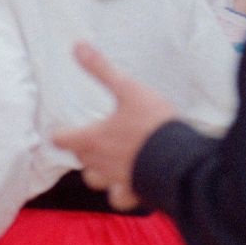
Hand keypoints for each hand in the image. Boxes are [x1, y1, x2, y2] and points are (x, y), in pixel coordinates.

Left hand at [51, 41, 177, 211]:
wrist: (184, 161)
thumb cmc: (154, 125)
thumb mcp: (128, 90)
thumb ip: (102, 70)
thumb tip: (77, 46)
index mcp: (93, 138)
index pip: (62, 139)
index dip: (61, 133)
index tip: (62, 130)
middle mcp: (101, 162)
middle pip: (81, 159)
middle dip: (83, 150)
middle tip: (93, 140)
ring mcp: (118, 180)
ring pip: (96, 181)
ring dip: (99, 173)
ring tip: (108, 162)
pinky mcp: (138, 192)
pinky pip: (121, 199)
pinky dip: (121, 193)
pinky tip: (130, 183)